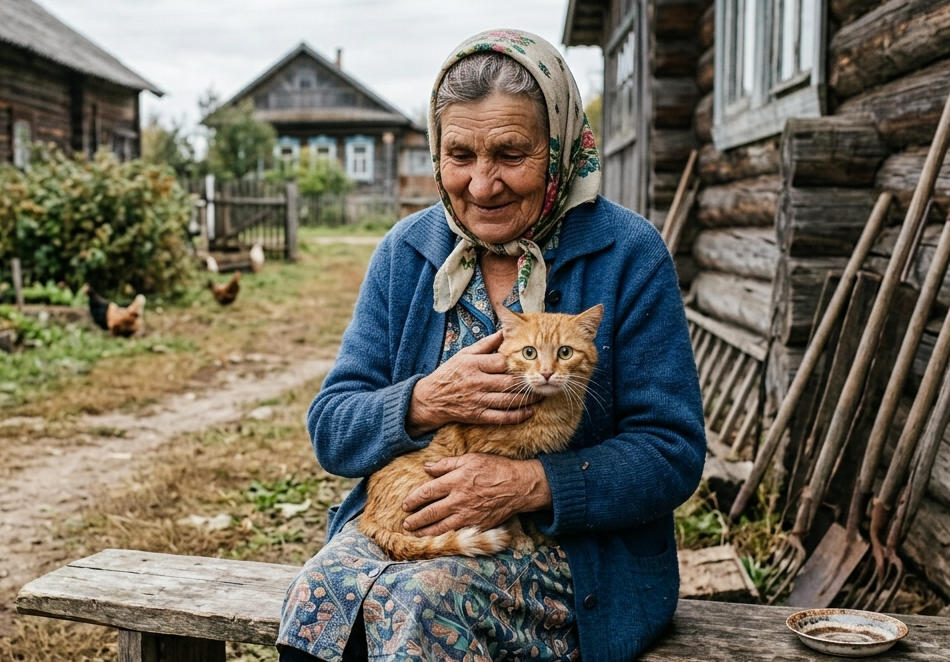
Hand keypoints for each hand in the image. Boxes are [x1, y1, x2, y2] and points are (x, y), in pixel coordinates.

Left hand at [401, 454, 551, 535]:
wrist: (519, 486)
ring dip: (425, 532)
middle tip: (406, 523)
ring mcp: (468, 515)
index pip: (427, 492)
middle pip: (430, 513)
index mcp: (455, 481)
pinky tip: (436, 539)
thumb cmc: (495, 468)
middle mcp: (459, 500)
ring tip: (415, 534)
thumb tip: (427, 467)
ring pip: (441, 527)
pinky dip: (444, 537)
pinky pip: (457, 533)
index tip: (405, 504)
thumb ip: (447, 464)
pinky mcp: (478, 525)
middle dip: (415, 520)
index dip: (413, 500)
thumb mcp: (470, 458)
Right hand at [406, 331, 540, 435]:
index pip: (502, 362)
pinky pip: (501, 417)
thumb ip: (486, 344)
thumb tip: (504, 331)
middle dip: (528, 381)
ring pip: (508, 400)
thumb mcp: (464, 354)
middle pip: (508, 382)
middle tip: (542, 379)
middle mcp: (476, 382)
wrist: (431, 398)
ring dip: (527, 399)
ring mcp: (478, 400)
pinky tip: (530, 412)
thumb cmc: (450, 373)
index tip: (532, 361)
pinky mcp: (478, 415)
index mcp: (474, 364)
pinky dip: (517, 416)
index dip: (518, 362)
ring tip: (541, 394)